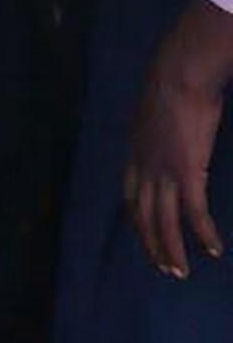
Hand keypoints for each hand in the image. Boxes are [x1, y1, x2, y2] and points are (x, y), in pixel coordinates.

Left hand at [124, 0, 232, 276]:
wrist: (181, 70)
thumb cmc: (174, 81)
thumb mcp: (156, 108)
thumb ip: (159, 127)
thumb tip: (170, 130)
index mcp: (134, 151)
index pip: (129, 195)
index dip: (136, 219)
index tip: (145, 235)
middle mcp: (142, 166)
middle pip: (141, 215)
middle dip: (151, 244)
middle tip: (164, 267)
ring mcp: (162, 171)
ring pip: (163, 221)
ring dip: (172, 249)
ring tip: (181, 272)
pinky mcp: (186, 171)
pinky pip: (194, 212)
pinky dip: (202, 233)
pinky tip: (213, 249)